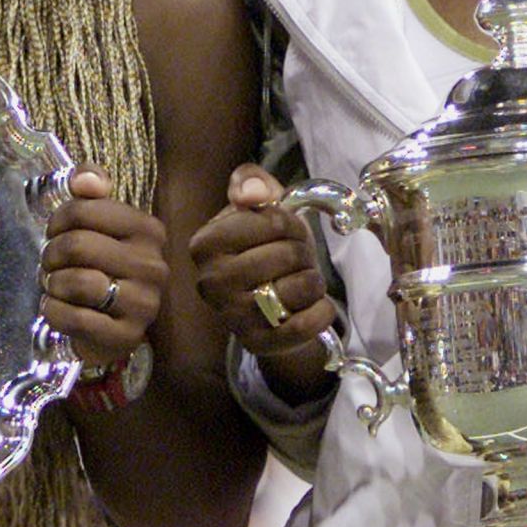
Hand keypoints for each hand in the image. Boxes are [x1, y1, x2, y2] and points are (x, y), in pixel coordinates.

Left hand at [39, 166, 166, 371]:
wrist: (112, 325)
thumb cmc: (100, 266)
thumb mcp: (98, 223)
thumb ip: (90, 190)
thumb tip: (84, 180)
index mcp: (148, 230)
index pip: (83, 210)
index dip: (56, 221)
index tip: (54, 233)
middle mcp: (153, 265)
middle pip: (77, 244)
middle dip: (50, 254)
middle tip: (48, 263)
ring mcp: (144, 303)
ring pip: (77, 282)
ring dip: (52, 284)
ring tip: (53, 285)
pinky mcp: (127, 336)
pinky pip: (75, 318)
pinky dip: (53, 312)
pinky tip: (54, 308)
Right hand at [190, 164, 336, 400]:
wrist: (268, 299)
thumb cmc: (263, 244)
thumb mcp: (258, 204)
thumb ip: (251, 182)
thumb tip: (255, 195)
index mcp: (204, 244)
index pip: (269, 222)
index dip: (289, 222)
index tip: (285, 228)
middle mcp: (210, 283)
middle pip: (286, 255)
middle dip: (303, 250)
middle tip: (297, 256)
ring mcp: (232, 317)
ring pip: (299, 288)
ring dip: (313, 280)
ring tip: (302, 279)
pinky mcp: (258, 344)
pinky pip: (306, 325)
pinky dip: (322, 311)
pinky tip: (315, 304)